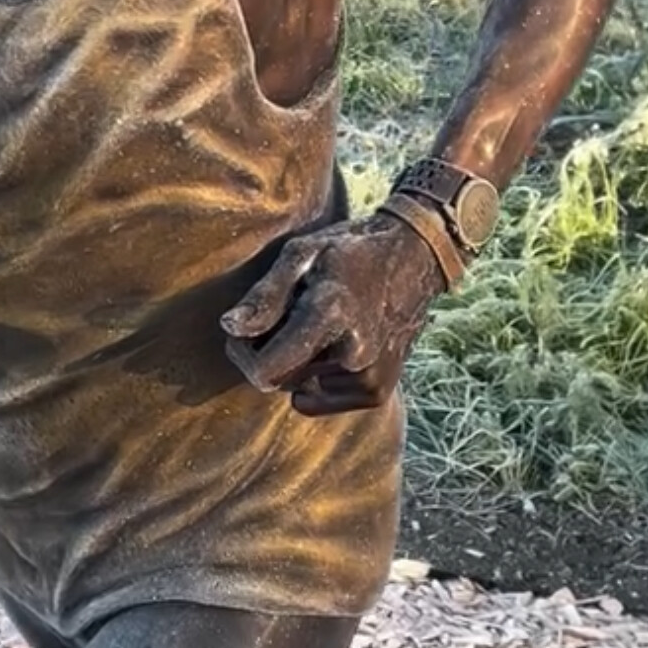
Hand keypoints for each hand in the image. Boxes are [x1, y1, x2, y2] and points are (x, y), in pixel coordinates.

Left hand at [220, 214, 447, 415]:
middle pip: (279, 379)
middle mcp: (353, 355)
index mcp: (330, 316)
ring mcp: (369, 377)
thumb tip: (231, 328)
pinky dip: (317, 376)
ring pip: (300, 387)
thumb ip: (265, 294)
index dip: (244, 354)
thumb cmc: (351, 250)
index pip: (266, 371)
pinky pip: (323, 397)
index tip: (245, 331)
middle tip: (282, 318)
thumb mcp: (302, 253)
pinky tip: (333, 343)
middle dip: (268, 354)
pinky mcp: (377, 391)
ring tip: (317, 324)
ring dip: (296, 361)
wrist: (416, 258)